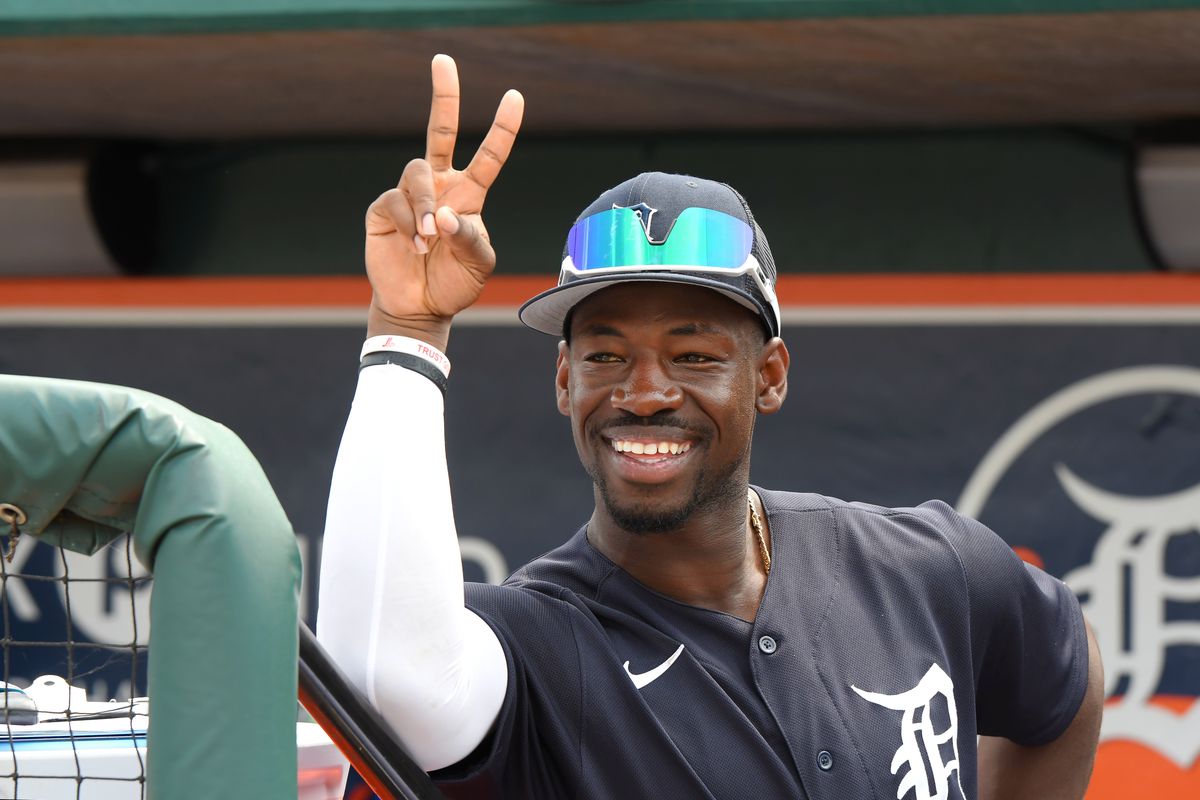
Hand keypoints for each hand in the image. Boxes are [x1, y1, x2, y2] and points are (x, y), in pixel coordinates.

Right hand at [364, 54, 523, 347]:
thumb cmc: (455, 283)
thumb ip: (469, 236)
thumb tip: (442, 213)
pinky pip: (394, 201)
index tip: (515, 96)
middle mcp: (440, 187)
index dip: (502, 128)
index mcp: (469, 195)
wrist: (422, 308)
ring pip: (417, 172)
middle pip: (439, 131)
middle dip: (444, 96)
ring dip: (423, 203)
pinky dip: (407, 224)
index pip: (488, 155)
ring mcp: (409, 196)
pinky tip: (415, 248)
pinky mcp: (383, 209)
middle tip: (444, 60)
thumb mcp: (478, 263)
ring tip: (428, 238)